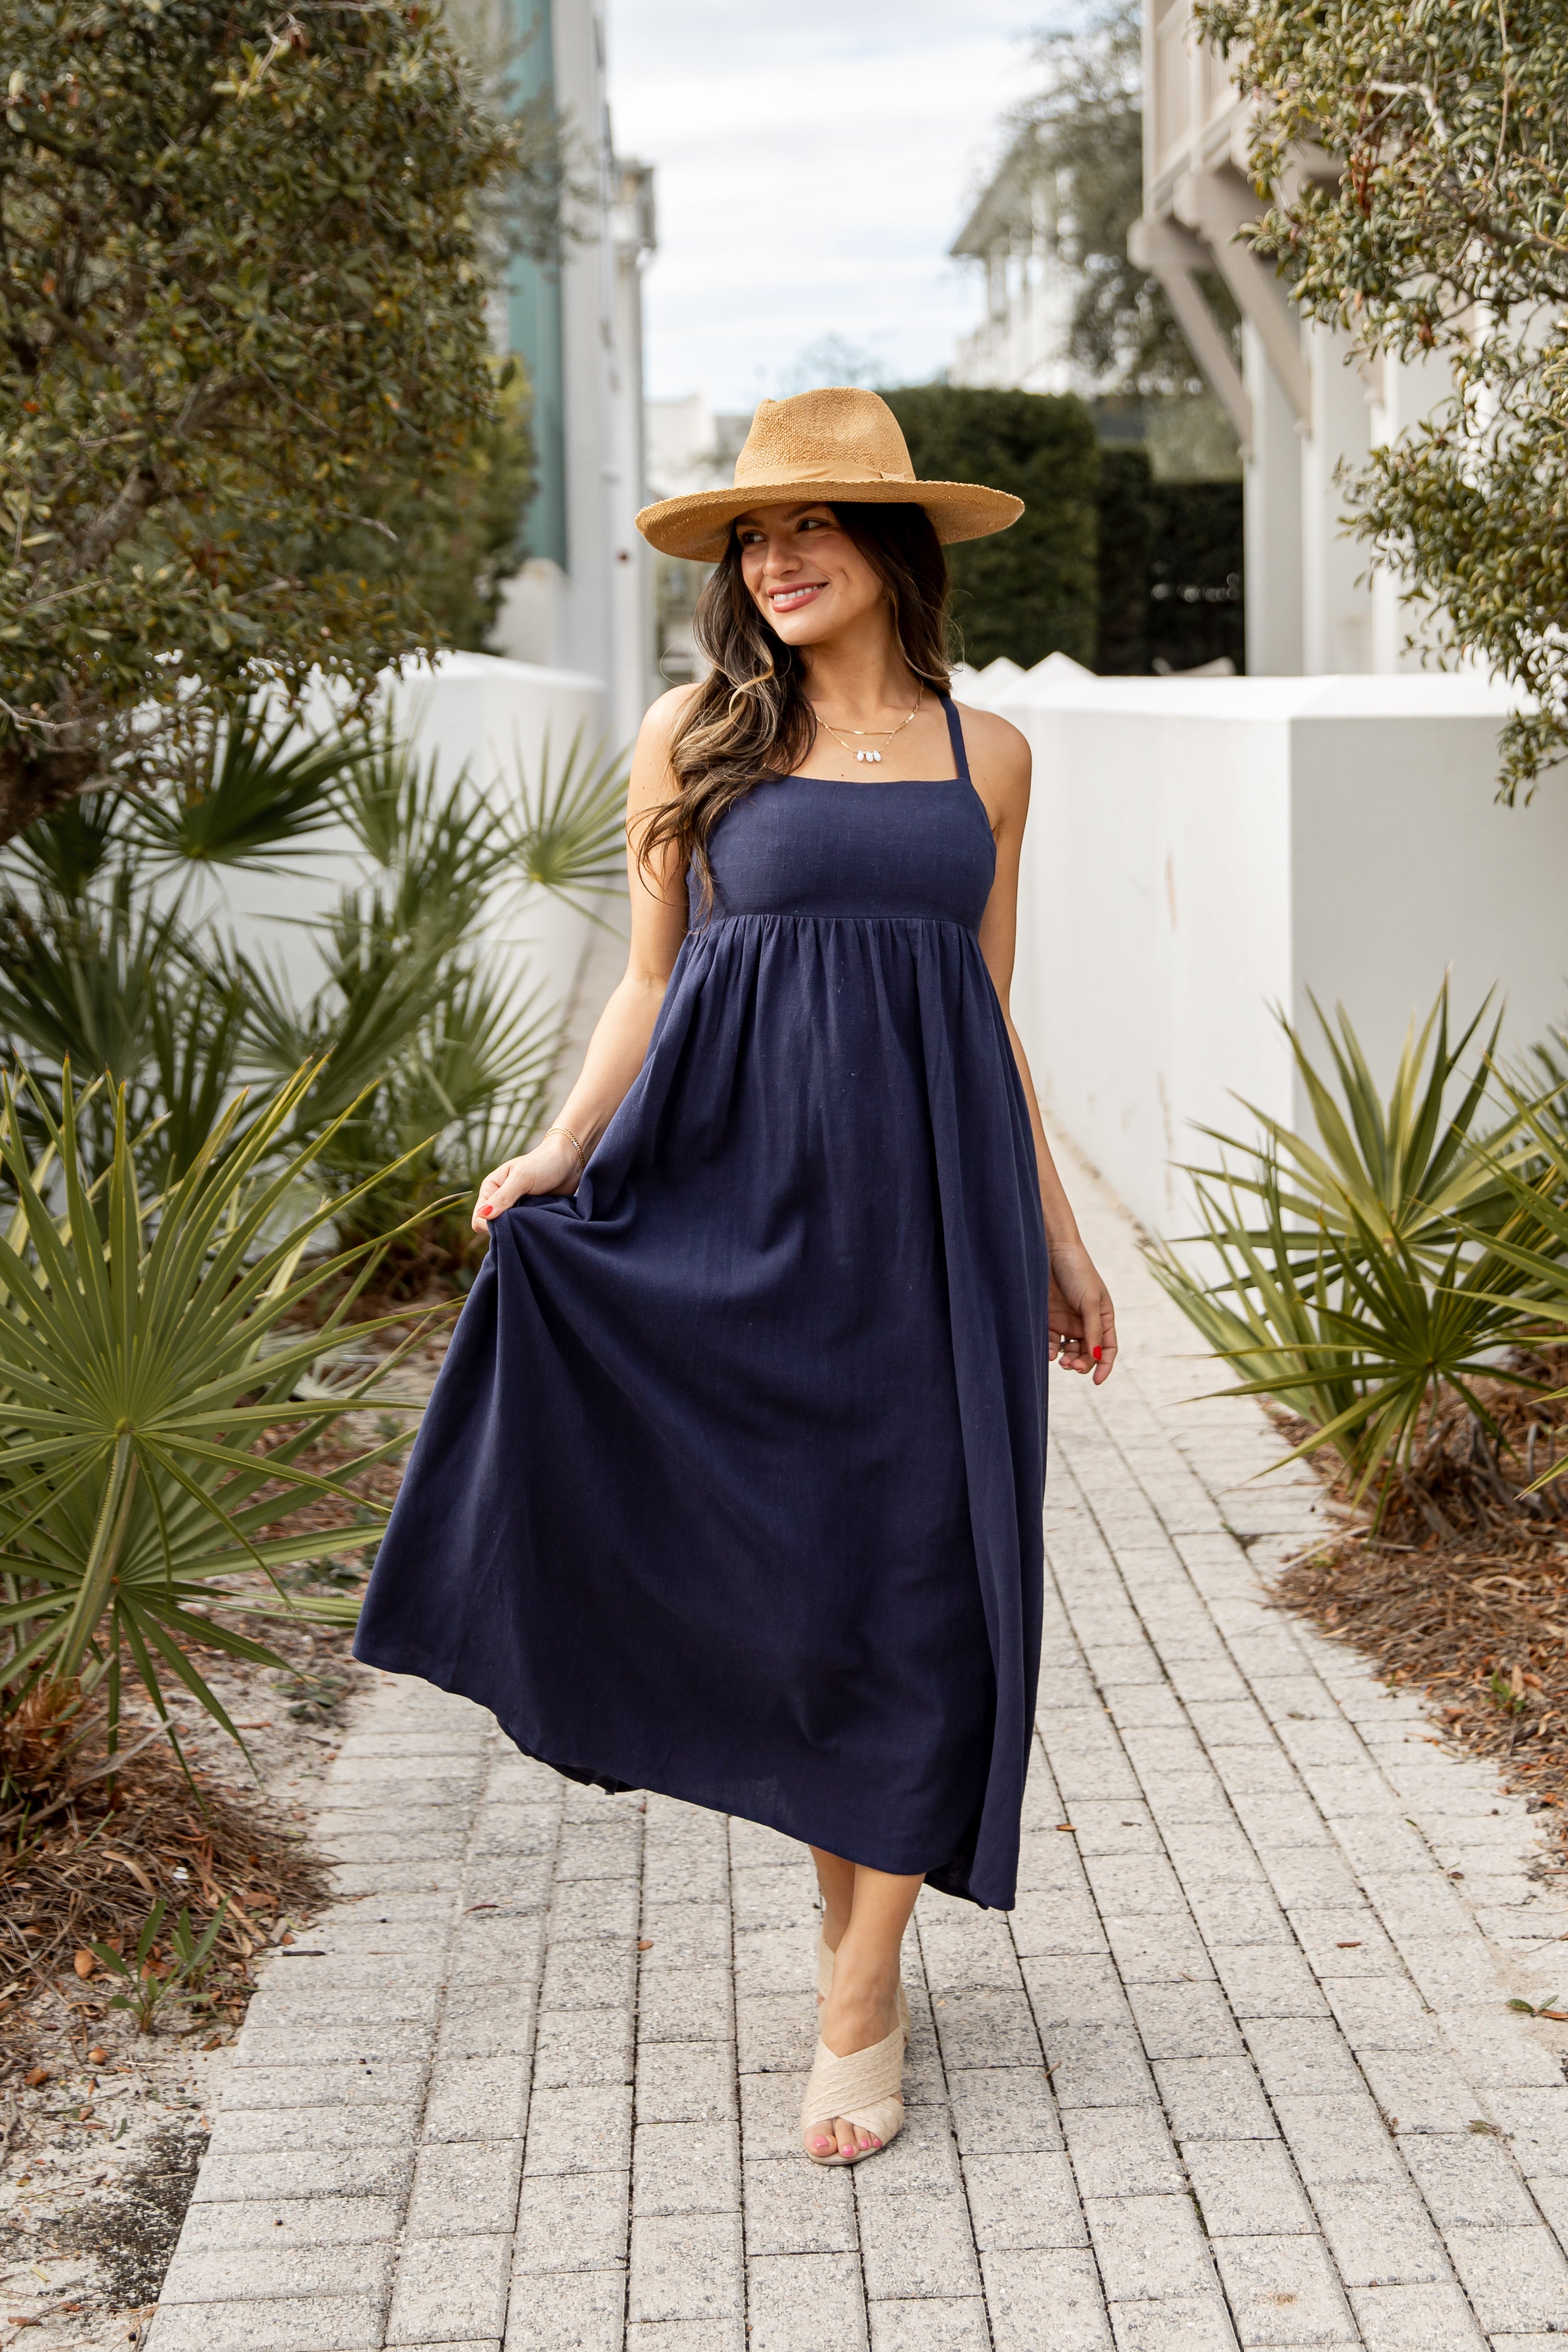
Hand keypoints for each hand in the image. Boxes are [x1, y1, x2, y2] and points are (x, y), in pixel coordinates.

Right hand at [471, 1131, 584, 1232]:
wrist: (570, 1161)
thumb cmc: (544, 1163)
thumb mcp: (522, 1178)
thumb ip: (504, 1197)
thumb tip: (483, 1215)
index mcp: (491, 1189)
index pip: (479, 1218)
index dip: (490, 1225)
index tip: (510, 1222)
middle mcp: (500, 1200)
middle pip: (493, 1227)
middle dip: (507, 1228)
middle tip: (525, 1221)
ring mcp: (515, 1209)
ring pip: (510, 1230)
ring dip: (521, 1228)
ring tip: (534, 1220)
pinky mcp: (530, 1215)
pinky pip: (525, 1229)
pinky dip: (531, 1228)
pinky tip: (540, 1223)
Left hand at [1047, 1242, 1116, 1381]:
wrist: (1051, 1251)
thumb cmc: (1077, 1272)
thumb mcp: (1089, 1301)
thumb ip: (1093, 1329)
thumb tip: (1098, 1355)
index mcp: (1103, 1317)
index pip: (1108, 1348)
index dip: (1104, 1366)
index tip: (1096, 1381)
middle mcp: (1086, 1323)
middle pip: (1088, 1353)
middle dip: (1082, 1363)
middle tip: (1072, 1366)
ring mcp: (1067, 1321)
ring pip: (1069, 1351)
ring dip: (1067, 1360)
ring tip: (1061, 1361)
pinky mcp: (1048, 1319)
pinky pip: (1051, 1342)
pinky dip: (1050, 1351)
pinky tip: (1048, 1353)